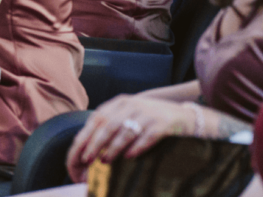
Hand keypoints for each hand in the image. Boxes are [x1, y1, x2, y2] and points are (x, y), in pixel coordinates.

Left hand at [65, 95, 197, 181]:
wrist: (184, 115)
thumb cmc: (151, 119)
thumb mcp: (130, 115)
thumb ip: (112, 124)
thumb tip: (88, 145)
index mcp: (120, 102)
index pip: (97, 118)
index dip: (86, 136)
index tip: (77, 152)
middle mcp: (132, 105)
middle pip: (108, 124)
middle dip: (95, 144)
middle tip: (86, 160)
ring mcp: (148, 113)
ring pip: (125, 131)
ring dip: (113, 148)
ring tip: (104, 161)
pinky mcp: (163, 123)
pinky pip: (147, 136)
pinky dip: (137, 147)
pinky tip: (129, 157)